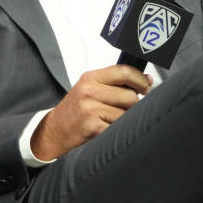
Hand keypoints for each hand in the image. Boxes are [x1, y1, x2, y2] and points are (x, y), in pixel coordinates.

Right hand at [30, 65, 152, 160]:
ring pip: (127, 114)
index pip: (124, 72)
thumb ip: (114, 83)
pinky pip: (118, 128)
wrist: (55, 130)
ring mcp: (91, 109)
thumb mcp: (89, 88)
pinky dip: (117, 130)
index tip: (146, 86)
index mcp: (90, 78)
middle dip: (134, 104)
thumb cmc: (75, 109)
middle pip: (130, 96)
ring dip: (126, 119)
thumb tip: (147, 80)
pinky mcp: (93, 127)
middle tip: (127, 108)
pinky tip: (107, 128)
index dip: (140, 79)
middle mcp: (89, 91)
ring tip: (113, 119)